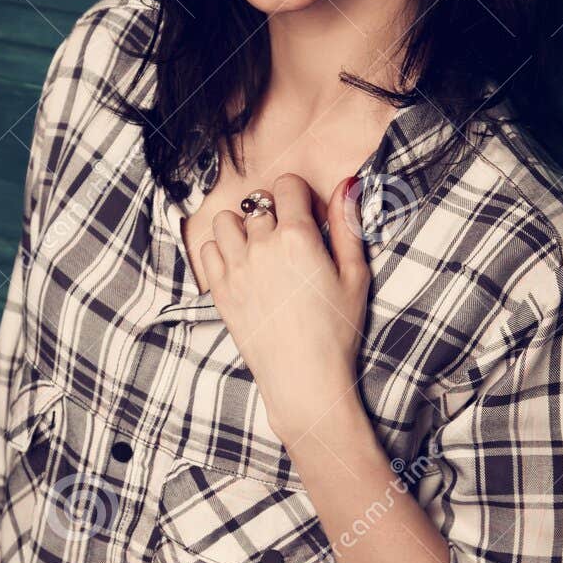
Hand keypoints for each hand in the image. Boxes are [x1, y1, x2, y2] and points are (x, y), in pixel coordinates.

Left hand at [198, 172, 369, 444]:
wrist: (304, 378)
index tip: (308, 216)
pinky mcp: (220, 290)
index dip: (300, 195)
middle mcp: (261, 246)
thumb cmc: (336, 331)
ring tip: (260, 247)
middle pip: (258, 203)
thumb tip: (347, 183)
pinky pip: (207, 249)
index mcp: (298, 237)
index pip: (287, 185)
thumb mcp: (355, 276)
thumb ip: (348, 226)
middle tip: (289, 239)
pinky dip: (221, 249)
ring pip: (227, 221)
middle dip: (275, 212)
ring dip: (242, 226)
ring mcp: (235, 268)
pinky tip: (240, 264)